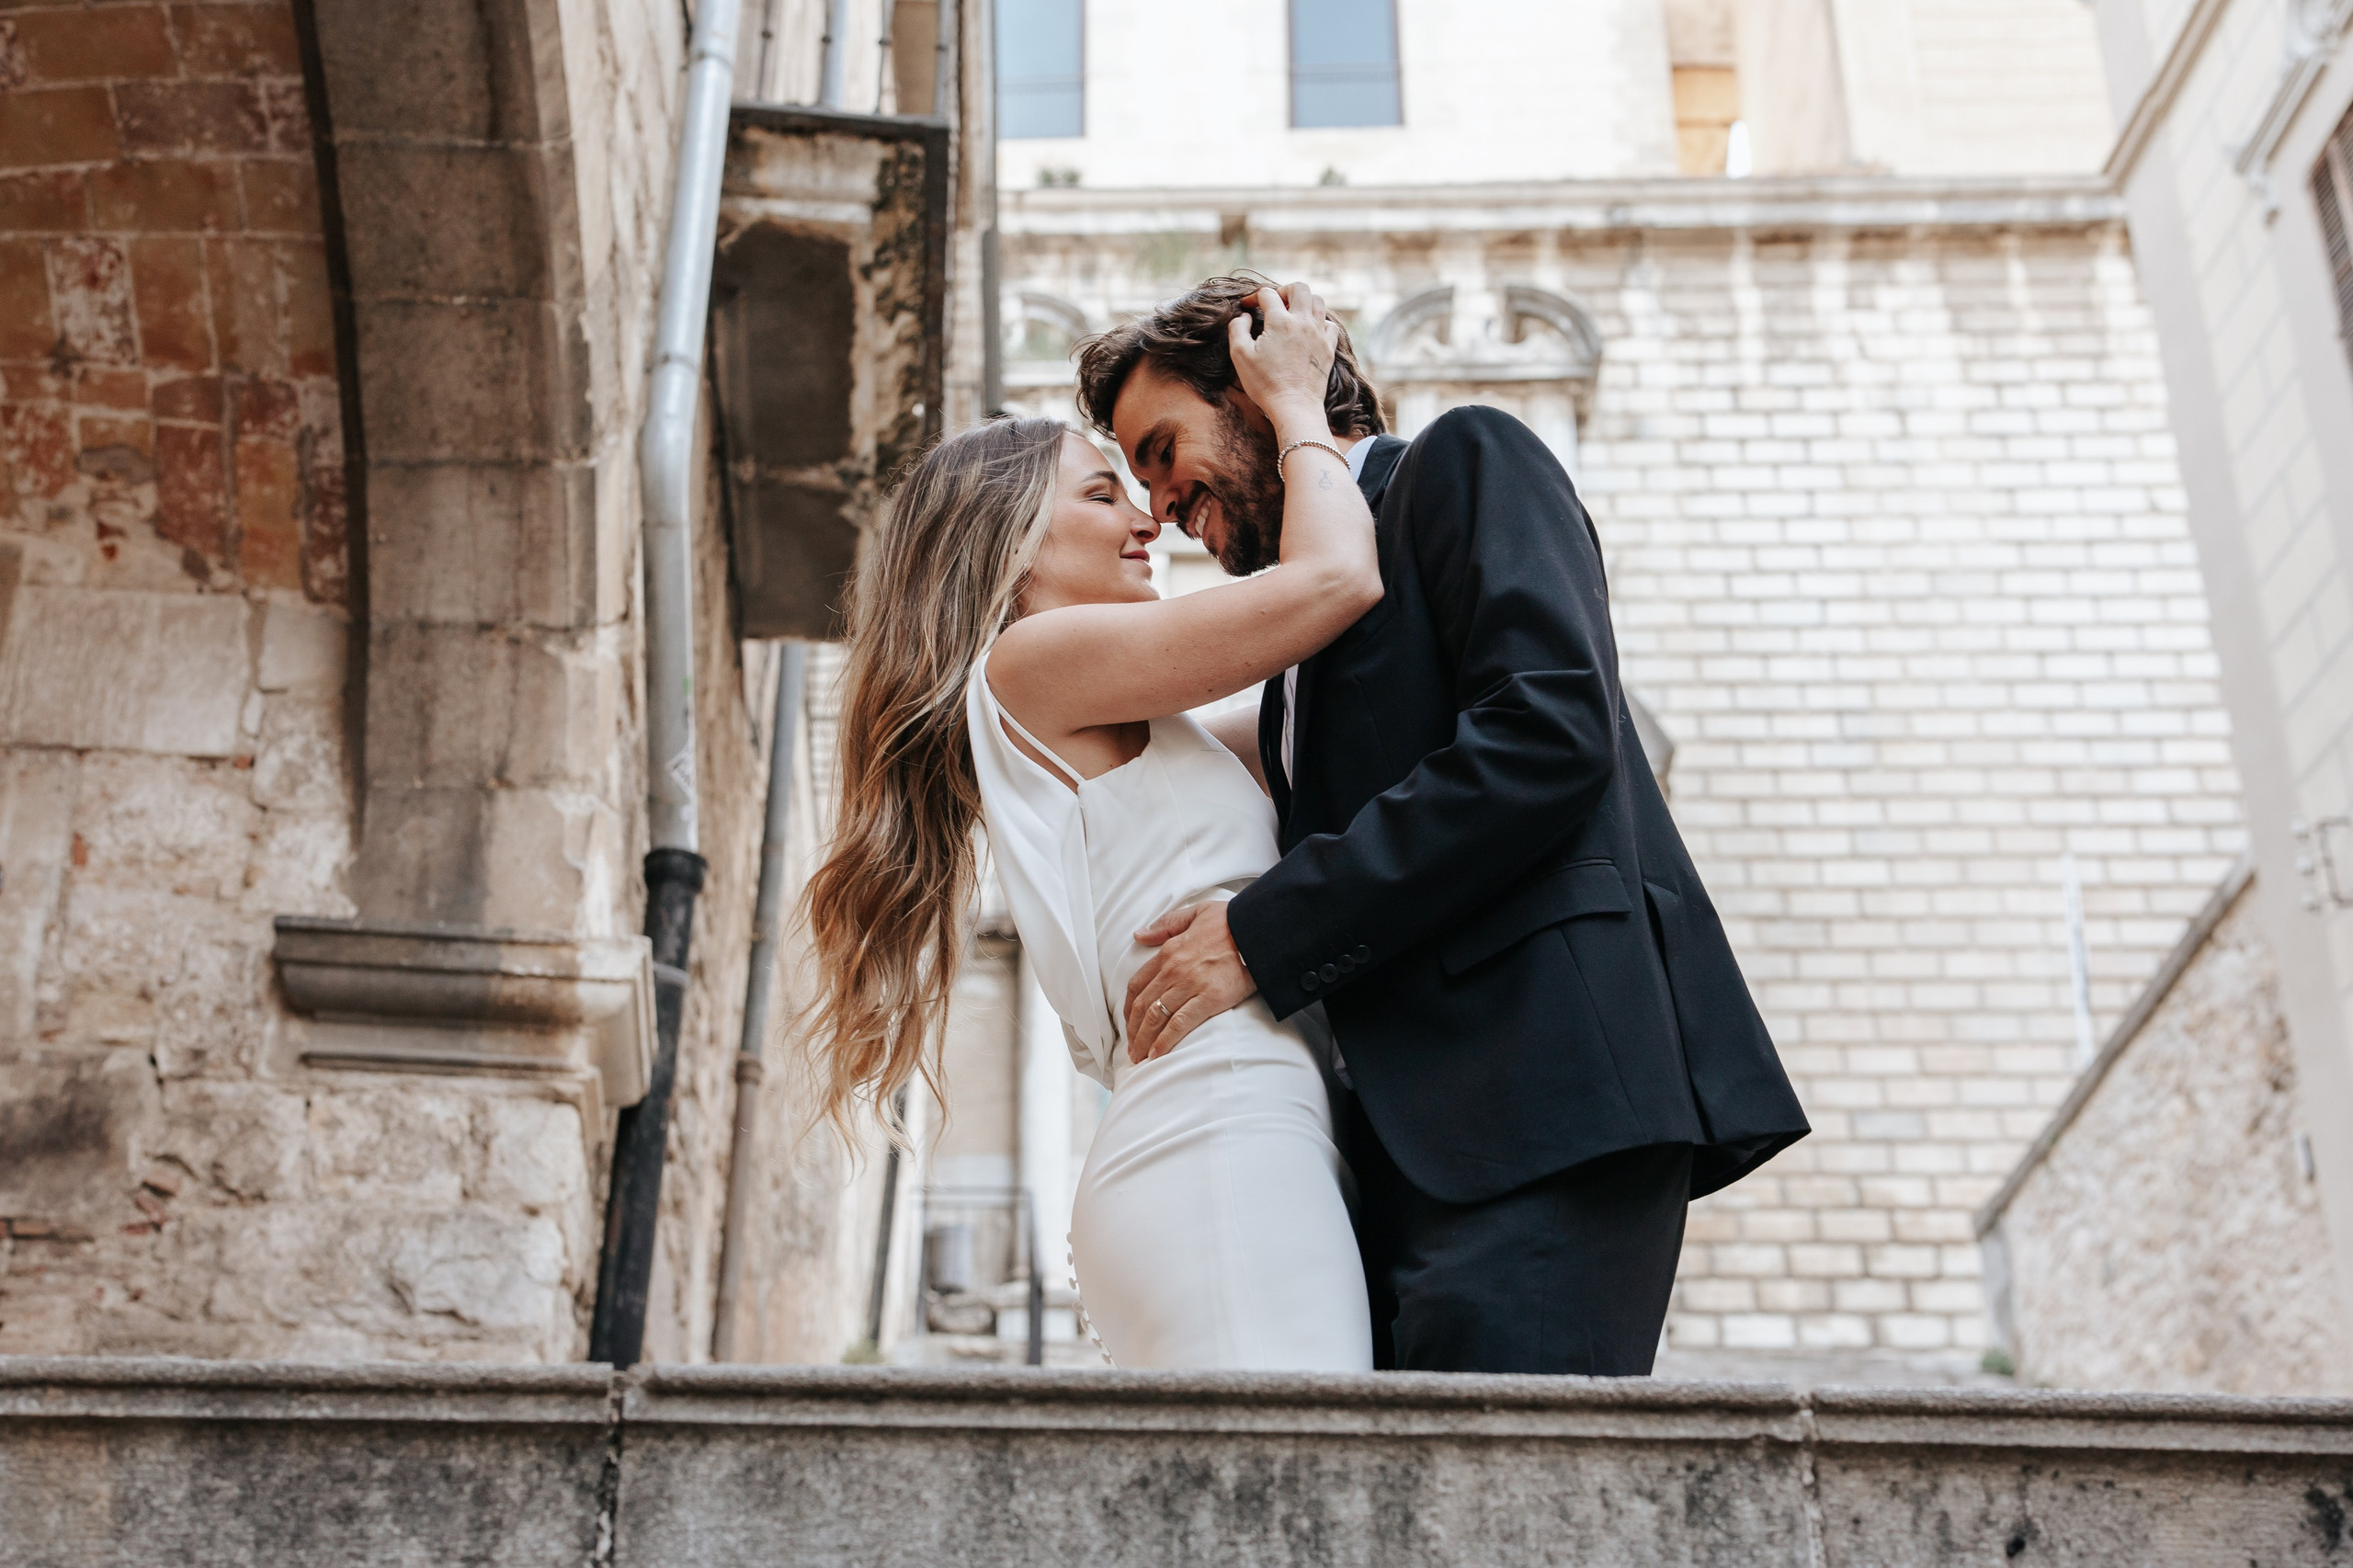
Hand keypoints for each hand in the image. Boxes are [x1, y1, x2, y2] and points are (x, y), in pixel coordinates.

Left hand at [1123, 900, 1257, 1062]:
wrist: (1257, 929)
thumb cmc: (1229, 921)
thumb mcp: (1194, 913)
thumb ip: (1165, 924)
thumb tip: (1139, 934)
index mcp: (1168, 952)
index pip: (1138, 985)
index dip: (1129, 1008)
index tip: (1129, 1022)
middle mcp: (1174, 970)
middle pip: (1143, 1006)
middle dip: (1133, 1030)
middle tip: (1130, 1048)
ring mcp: (1190, 985)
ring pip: (1156, 1017)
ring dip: (1144, 1040)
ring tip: (1139, 1057)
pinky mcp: (1209, 999)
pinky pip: (1179, 1024)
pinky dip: (1165, 1041)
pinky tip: (1157, 1054)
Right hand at [1228, 281, 1340, 428]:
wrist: (1294, 406)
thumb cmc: (1265, 383)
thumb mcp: (1240, 355)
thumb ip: (1237, 328)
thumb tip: (1245, 315)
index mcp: (1280, 321)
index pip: (1267, 294)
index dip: (1253, 297)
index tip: (1246, 306)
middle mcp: (1302, 322)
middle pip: (1299, 288)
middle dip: (1284, 290)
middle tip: (1275, 302)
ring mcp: (1318, 334)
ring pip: (1318, 302)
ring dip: (1304, 301)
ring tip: (1293, 313)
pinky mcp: (1329, 348)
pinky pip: (1330, 324)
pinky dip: (1320, 321)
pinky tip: (1309, 330)